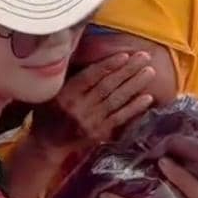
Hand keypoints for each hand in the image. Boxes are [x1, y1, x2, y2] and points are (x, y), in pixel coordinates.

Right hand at [31, 53, 155, 153]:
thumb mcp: (52, 91)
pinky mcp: (99, 133)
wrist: (47, 144)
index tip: (125, 55)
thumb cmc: (49, 111)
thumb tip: (89, 54)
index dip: (108, 65)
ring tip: (150, 72)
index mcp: (66, 94)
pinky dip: (134, 108)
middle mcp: (78, 107)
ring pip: (116, 100)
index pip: (90, 76)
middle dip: (127, 70)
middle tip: (145, 57)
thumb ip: (69, 76)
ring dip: (134, 85)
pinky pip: (119, 118)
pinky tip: (147, 98)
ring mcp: (90, 121)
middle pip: (107, 86)